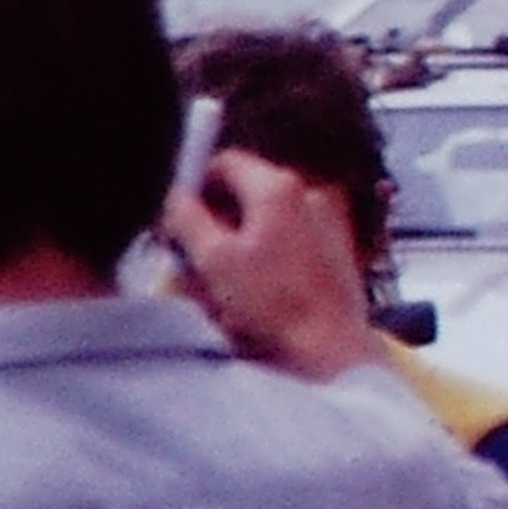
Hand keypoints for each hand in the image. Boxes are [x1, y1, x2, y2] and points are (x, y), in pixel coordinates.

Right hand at [161, 145, 395, 385]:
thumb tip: (172, 196)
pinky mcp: (335, 248)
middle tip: (192, 257)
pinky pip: (286, 240)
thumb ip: (184, 217)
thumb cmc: (273, 302)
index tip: (177, 217)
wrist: (331, 347)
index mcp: (277, 188)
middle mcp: (307, 193)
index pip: (223, 161)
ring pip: (263, 220)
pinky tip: (255, 292)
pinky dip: (264, 257)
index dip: (193, 185)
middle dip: (213, 220)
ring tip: (223, 285)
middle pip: (243, 192)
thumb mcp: (212, 258)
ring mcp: (326, 220)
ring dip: (236, 243)